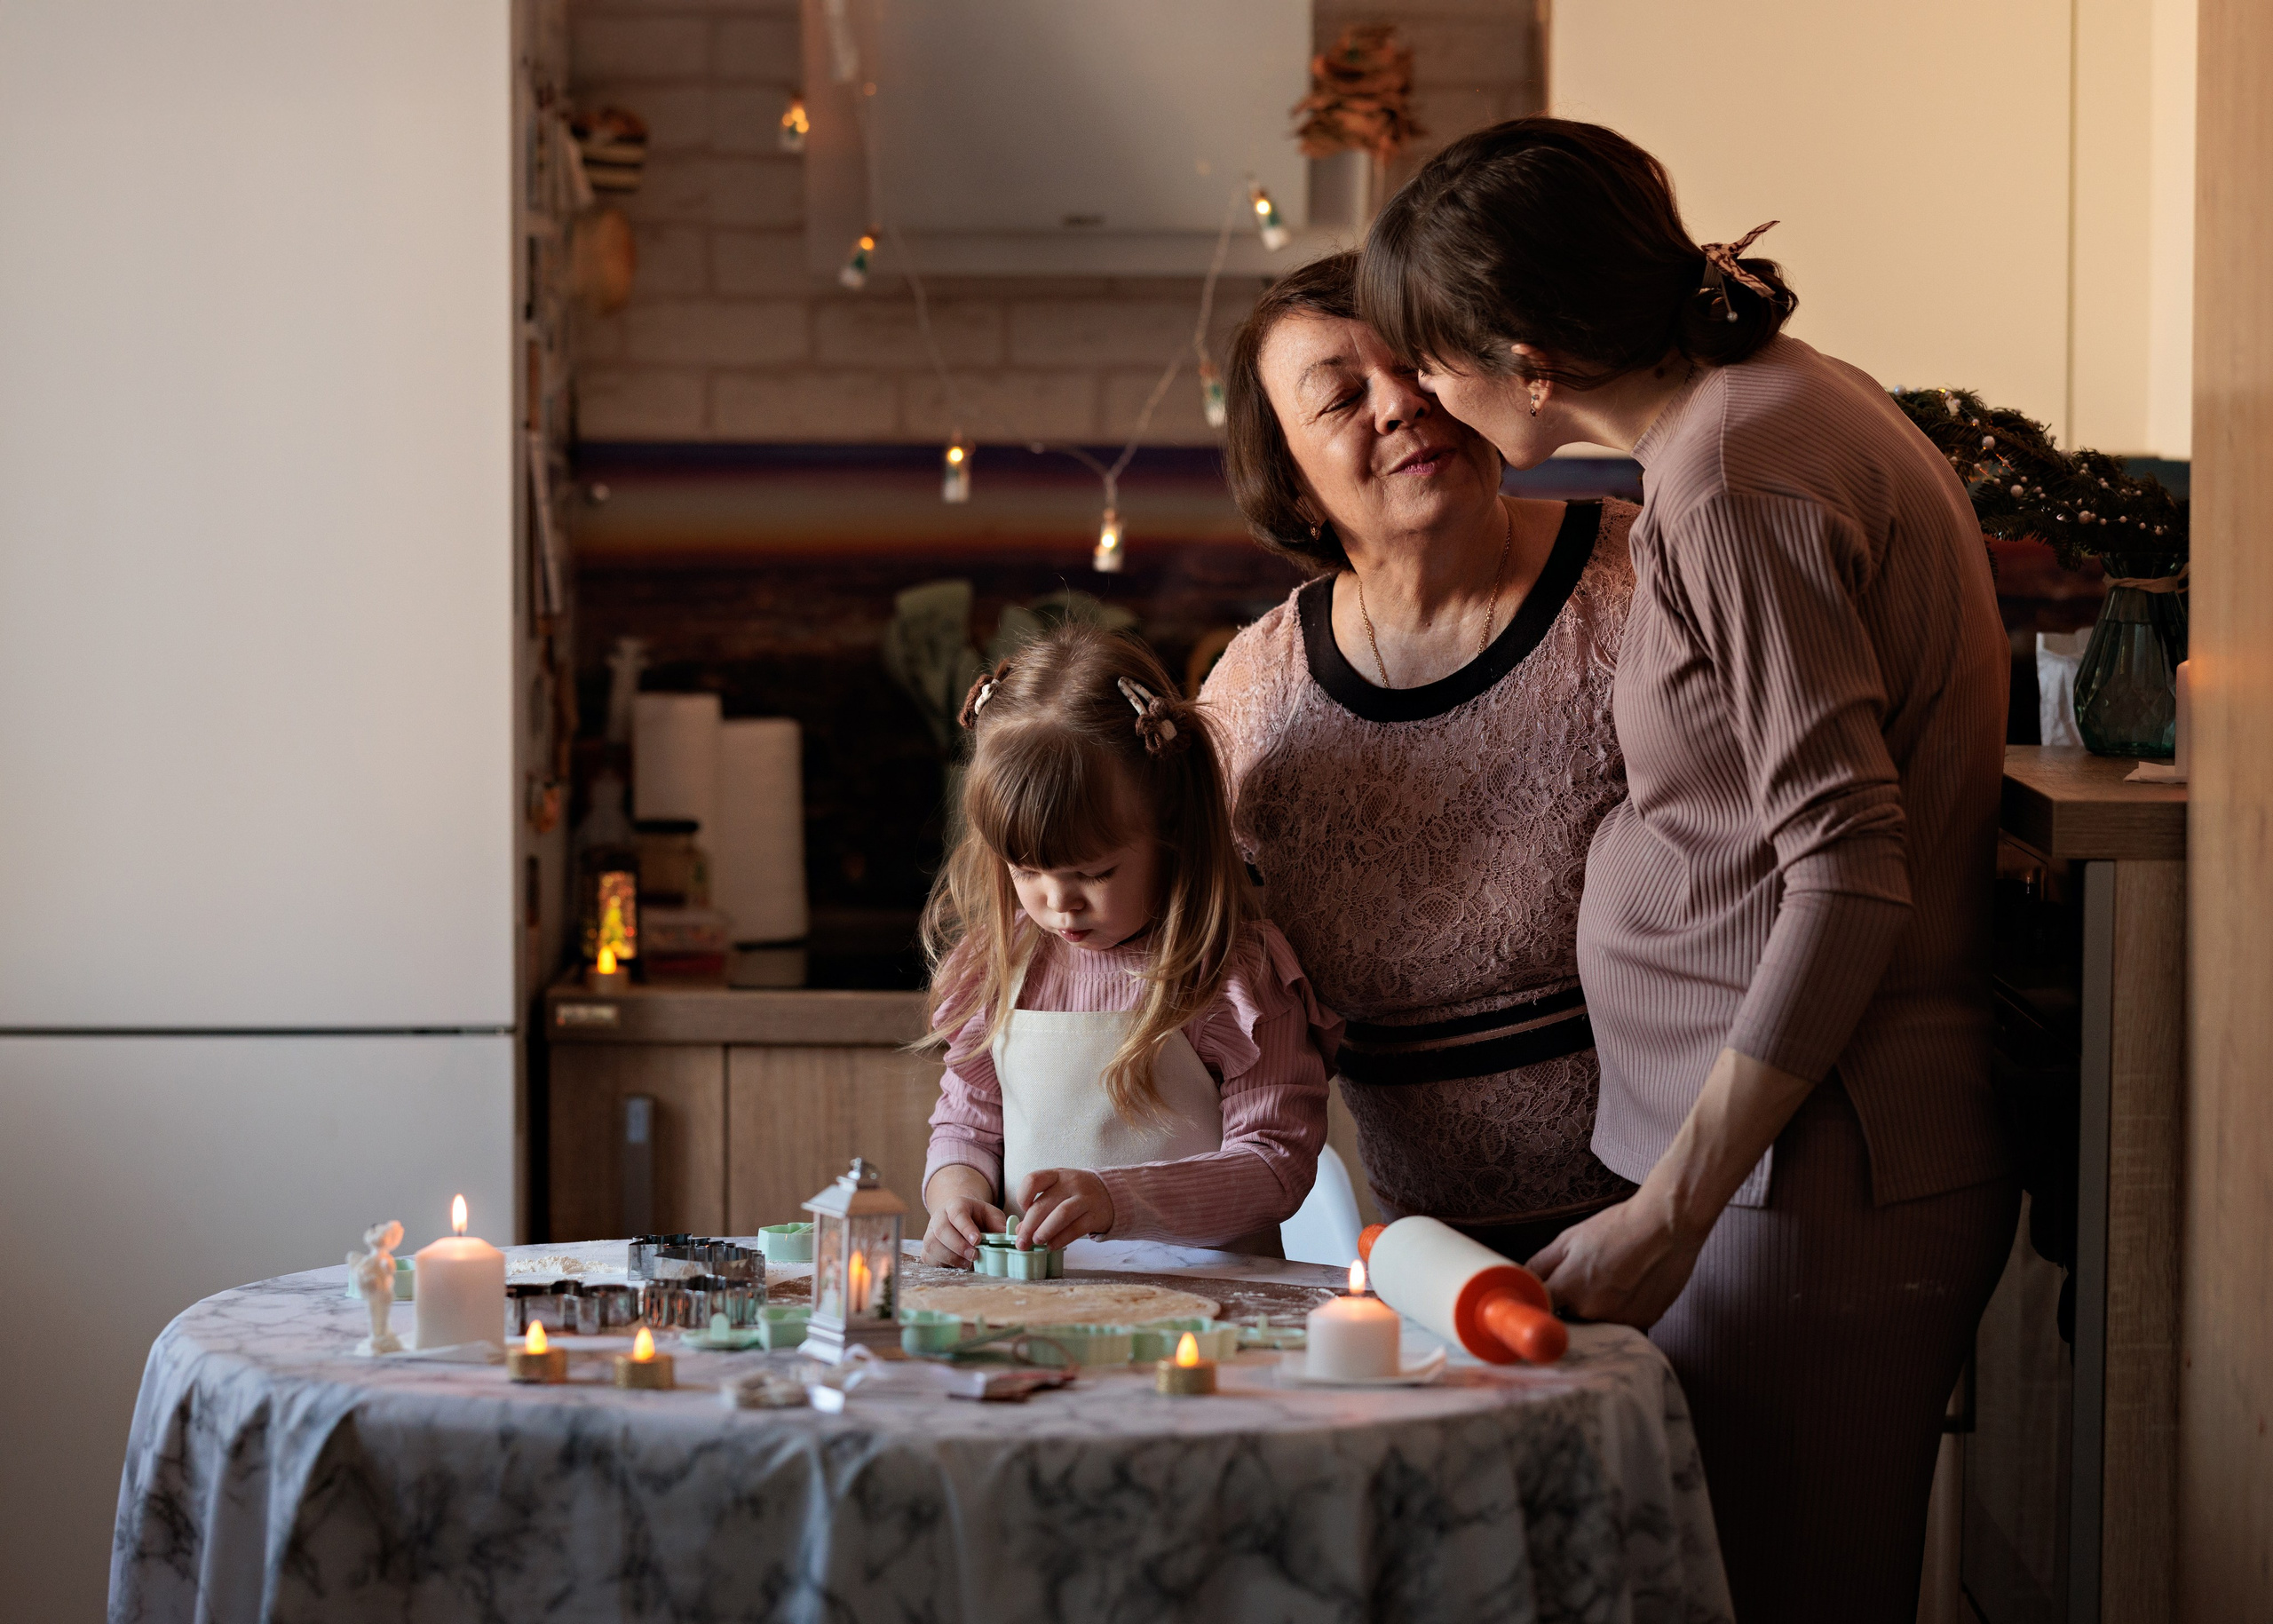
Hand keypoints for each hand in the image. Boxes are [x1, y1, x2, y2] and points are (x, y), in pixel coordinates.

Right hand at [921, 1165, 1004, 1267]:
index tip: (977, 1240)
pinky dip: (942, 1263)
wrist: (959, 1218)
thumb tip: (1009, 1239)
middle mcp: (939, 1216)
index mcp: (956, 1204)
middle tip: (974, 1255)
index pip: (957, 1214)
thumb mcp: (991, 1215)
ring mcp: (930, 1232)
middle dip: (958, 1245)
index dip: (966, 1228)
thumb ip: (999, 1225)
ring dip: (950, 1257)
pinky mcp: (927, 1247)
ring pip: (932, 1245)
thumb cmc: (978, 1218)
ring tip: (968, 1263)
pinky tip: (957, 1265)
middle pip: (941, 1230)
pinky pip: (928, 1257)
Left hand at [1015, 1168, 1114, 1248]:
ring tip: (1037, 1242)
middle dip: (1029, 1226)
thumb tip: (1020, 1230)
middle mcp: (1070, 1183)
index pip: (1033, 1180)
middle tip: (1022, 1242)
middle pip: (1044, 1204)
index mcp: (1056, 1175)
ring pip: (1061, 1215)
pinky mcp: (1096, 1215)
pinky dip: (1061, 1240)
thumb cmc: (1076, 1194)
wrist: (1111, 1194)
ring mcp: (1085, 1198)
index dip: (1023, 1197)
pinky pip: (1076, 1229)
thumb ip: (1038, 1207)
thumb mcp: (1057, 1192)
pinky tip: (1051, 1246)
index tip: (1022, 1210)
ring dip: (1045, 1231)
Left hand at [1527, 1190, 1709, 1330]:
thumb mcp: (1570, 1238)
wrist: (1666, 1226)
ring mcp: (1618, 1320)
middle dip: (1568, 1307)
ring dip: (1595, 1311)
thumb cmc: (1617, 1227)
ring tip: (1609, 1282)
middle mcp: (1591, 1310)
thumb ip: (1541, 1264)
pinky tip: (1627, 1289)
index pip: (1539, 1310)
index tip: (1540, 1302)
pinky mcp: (1642, 1323)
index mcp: (1568, 1287)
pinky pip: (1621, 1326)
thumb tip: (1522, 1281)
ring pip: (1595, 1325)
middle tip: (1583, 1281)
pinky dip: (1619, 1313)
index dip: (1538, 1306)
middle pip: (1568, 1320)